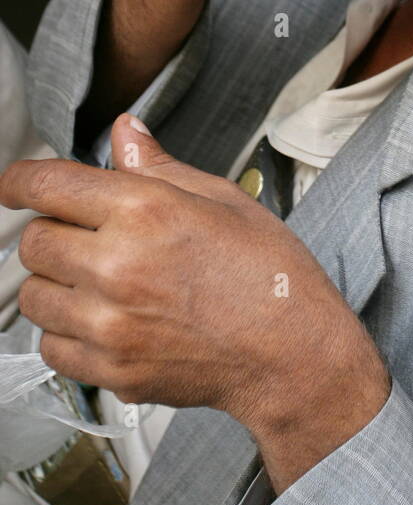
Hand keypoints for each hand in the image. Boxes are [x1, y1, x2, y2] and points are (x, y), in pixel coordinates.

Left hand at [1, 116, 390, 477]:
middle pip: (32, 241)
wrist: (293, 353)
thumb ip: (159, 167)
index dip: (18, 180)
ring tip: (94, 281)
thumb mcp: (222, 198)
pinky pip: (50, 347)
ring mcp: (110, 324)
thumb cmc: (269, 274)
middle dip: (51, 231)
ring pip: (33, 297)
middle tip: (83, 236)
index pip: (47, 185)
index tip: (12, 184)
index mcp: (145, 212)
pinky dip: (65, 332)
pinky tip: (101, 319)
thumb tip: (125, 133)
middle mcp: (117, 266)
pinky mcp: (111, 370)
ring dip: (53, 283)